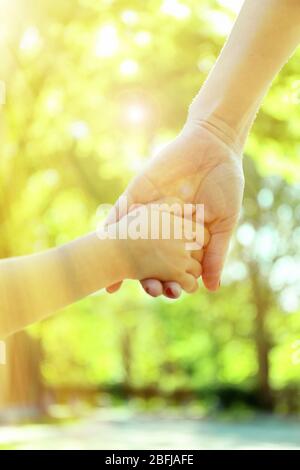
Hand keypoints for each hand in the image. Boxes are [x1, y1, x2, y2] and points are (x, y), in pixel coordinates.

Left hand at [106, 120, 243, 295]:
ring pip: (131, 243)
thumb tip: (212, 288)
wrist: (213, 147)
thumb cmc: (225, 184)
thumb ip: (216, 253)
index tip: (173, 292)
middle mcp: (163, 230)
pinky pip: (119, 216)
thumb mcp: (224, 222)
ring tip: (121, 281)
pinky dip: (110, 232)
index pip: (174, 267)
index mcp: (183, 238)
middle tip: (152, 289)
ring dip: (125, 262)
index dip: (172, 281)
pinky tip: (102, 249)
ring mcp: (148, 214)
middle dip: (149, 276)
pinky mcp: (136, 196)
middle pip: (150, 260)